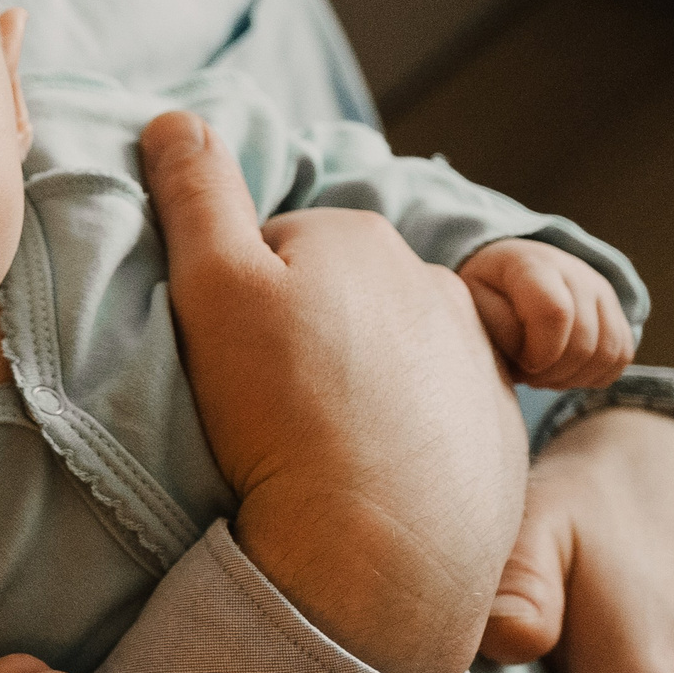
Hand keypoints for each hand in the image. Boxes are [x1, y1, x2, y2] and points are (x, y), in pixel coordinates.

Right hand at [140, 111, 526, 672]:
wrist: (376, 554)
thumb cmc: (280, 415)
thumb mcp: (210, 288)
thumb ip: (194, 193)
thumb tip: (176, 119)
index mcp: (357, 237)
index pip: (275, 251)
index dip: (238, 302)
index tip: (226, 359)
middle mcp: (431, 283)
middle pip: (338, 298)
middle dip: (303, 337)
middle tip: (262, 407)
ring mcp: (475, 359)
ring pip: (389, 355)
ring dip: (353, 387)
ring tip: (312, 451)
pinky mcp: (497, 434)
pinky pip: (433, 417)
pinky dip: (400, 439)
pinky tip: (362, 481)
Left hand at [457, 239, 635, 389]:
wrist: (508, 270)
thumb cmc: (485, 292)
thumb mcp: (471, 303)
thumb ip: (497, 327)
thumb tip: (531, 355)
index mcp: (533, 264)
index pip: (555, 313)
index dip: (540, 352)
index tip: (521, 364)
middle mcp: (576, 273)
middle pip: (584, 341)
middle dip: (553, 373)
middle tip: (526, 374)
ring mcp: (602, 292)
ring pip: (608, 353)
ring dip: (573, 378)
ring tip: (542, 374)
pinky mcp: (616, 312)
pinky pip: (621, 357)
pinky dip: (593, 375)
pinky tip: (562, 371)